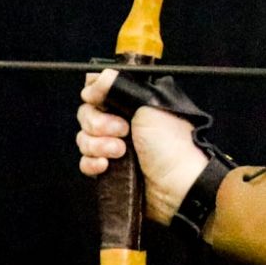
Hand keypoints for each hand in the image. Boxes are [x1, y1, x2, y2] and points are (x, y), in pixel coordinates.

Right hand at [77, 69, 210, 225]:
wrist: (180, 183)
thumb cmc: (173, 143)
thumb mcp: (148, 103)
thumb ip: (119, 86)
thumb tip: (93, 81)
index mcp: (133, 103)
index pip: (100, 92)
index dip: (94, 96)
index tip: (97, 100)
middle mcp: (124, 122)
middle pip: (87, 115)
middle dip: (98, 124)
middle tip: (122, 131)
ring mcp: (116, 147)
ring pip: (84, 139)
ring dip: (98, 145)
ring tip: (120, 152)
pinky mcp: (112, 170)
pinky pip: (86, 162)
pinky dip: (92, 163)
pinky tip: (106, 165)